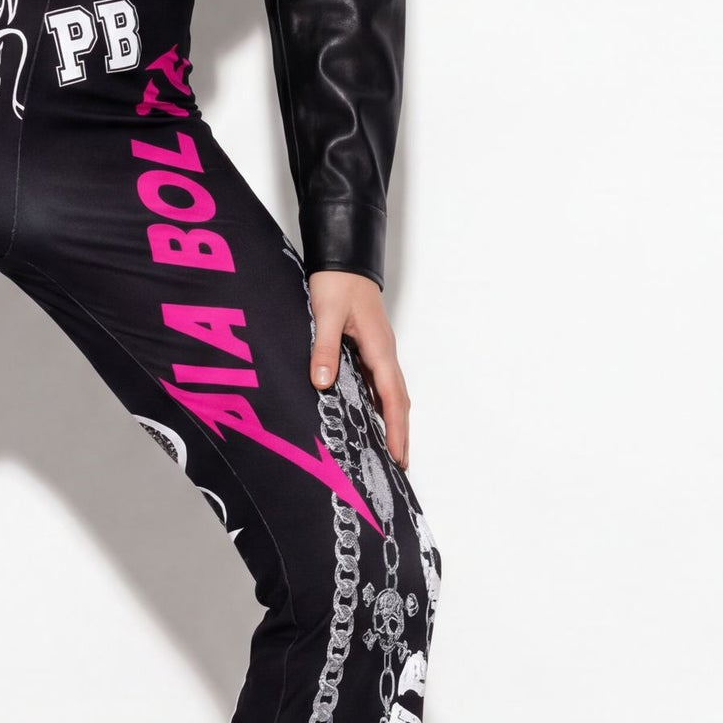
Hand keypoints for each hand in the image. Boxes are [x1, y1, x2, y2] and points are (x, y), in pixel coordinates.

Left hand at [306, 270, 408, 467]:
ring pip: (390, 392)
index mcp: (378, 348)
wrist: (343, 259)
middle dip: (401, 432)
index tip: (399, 454)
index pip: (391, 396)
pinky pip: (378, 381)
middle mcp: (383, 352)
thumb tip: (322, 384)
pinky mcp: (368, 345)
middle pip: (398, 399)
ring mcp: (378, 349)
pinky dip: (379, 402)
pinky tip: (370, 415)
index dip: (395, 428)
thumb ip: (324, 349)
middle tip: (401, 463)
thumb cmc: (337, 282)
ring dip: (392, 419)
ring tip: (390, 448)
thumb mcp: (326, 314)